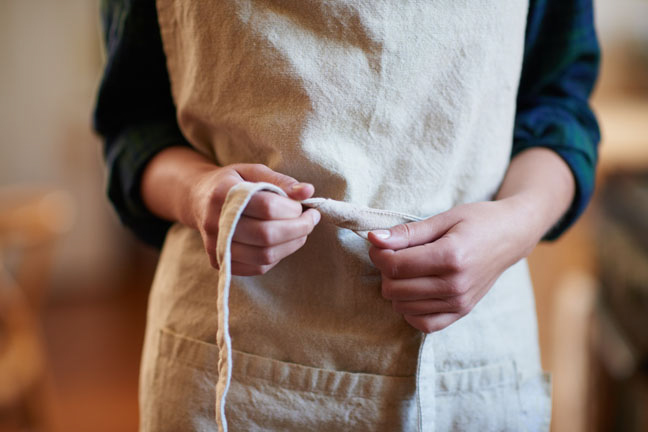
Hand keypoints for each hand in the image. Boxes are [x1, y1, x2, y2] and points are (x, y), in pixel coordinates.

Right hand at [188, 163, 319, 274]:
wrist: (198, 199)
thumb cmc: (232, 183)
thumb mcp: (253, 172)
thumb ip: (280, 181)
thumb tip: (308, 191)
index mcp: (223, 193)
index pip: (267, 207)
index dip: (293, 209)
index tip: (305, 206)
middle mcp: (215, 222)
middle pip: (267, 235)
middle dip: (299, 229)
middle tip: (311, 220)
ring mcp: (215, 245)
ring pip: (264, 256)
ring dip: (292, 245)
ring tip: (301, 231)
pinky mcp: (219, 262)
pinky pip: (257, 268)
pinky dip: (277, 257)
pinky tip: (283, 243)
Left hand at [367, 198, 538, 332]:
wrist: (511, 236)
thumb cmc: (478, 221)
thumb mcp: (444, 218)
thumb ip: (408, 232)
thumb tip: (374, 239)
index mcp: (450, 256)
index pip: (396, 266)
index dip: (378, 254)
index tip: (379, 244)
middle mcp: (455, 284)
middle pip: (395, 289)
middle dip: (386, 271)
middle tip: (395, 255)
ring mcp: (459, 302)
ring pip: (403, 307)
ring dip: (397, 289)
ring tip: (407, 270)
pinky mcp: (462, 312)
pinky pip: (424, 324)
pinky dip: (411, 310)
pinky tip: (414, 291)